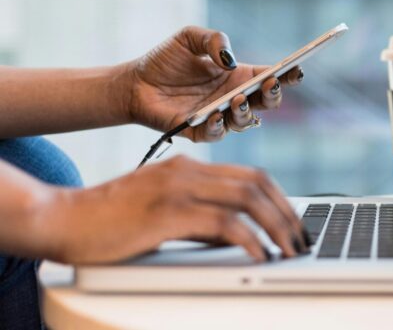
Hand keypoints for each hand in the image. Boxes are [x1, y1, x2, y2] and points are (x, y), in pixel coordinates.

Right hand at [45, 155, 310, 263]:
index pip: (251, 175)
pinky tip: (259, 255)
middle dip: (287, 213)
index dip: (280, 198)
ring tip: (289, 250)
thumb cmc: (109, 221)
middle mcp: (187, 171)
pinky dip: (249, 239)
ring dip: (276, 226)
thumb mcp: (163, 212)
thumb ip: (199, 217)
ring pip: (247, 199)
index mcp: (188, 167)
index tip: (294, 223)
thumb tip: (237, 236)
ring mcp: (178, 188)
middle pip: (257, 183)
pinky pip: (223, 223)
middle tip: (301, 239)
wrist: (62, 219)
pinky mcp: (167, 212)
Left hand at [124, 26, 303, 141]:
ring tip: (238, 99)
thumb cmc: (165, 60)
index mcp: (238, 76)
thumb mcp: (189, 37)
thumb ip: (213, 40)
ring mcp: (219, 117)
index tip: (296, 69)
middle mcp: (234, 98)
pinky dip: (218, 126)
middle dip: (273, 95)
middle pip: (266, 103)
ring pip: (246, 122)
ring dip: (246, 112)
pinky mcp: (199, 132)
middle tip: (269, 84)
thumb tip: (229, 60)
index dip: (287, 75)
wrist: (134, 83)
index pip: (271, 77)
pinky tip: (215, 114)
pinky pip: (216, 134)